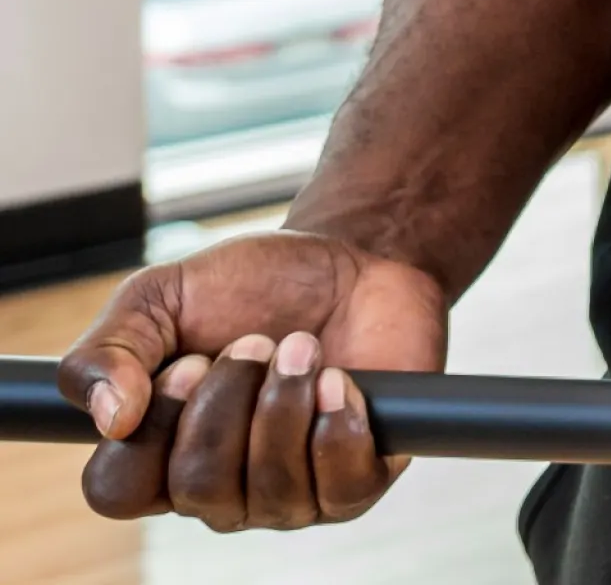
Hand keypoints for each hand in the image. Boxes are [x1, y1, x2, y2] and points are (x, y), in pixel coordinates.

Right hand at [62, 230, 449, 529]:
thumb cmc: (251, 287)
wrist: (352, 263)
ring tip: (302, 345)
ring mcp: (288, 494)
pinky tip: (340, 380)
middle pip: (196, 486)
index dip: (151, 428)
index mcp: (157, 454)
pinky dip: (339, 423)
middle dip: (228, 396)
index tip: (188, 362)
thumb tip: (108, 420)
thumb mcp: (159, 296)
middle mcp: (219, 488)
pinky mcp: (356, 484)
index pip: (117, 491)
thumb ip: (107, 350)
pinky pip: (342, 490)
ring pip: (270, 487)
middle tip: (255, 340)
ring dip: (285, 400)